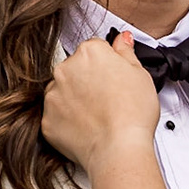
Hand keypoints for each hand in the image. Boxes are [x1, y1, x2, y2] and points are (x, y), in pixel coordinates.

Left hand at [42, 32, 159, 168]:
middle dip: (88, 80)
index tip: (114, 78)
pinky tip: (87, 128)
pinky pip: (56, 115)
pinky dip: (68, 121)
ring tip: (98, 116)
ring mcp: (53, 95)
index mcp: (90, 52)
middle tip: (109, 99)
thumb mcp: (141, 75)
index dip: (107, 64)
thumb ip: (126, 53)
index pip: (95, 49)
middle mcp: (66, 69)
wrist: (118, 149)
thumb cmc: (132, 114)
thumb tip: (122, 40)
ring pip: (63, 91)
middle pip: (76, 68)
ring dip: (76, 99)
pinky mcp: (47, 119)